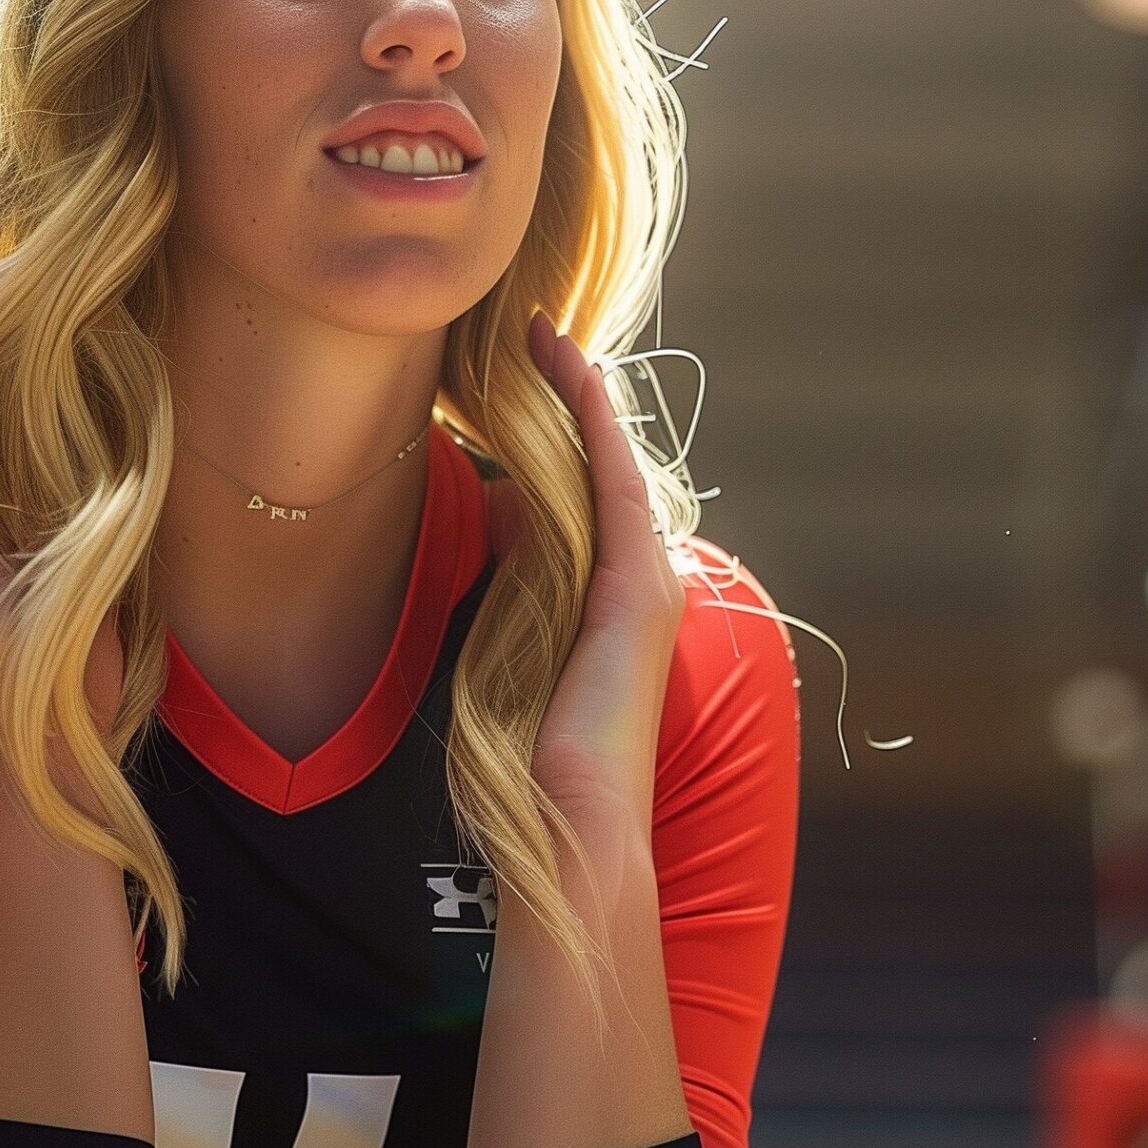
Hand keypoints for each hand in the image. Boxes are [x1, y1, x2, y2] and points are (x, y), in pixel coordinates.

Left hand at [523, 309, 686, 816]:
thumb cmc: (536, 755)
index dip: (564, 425)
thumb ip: (519, 579)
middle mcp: (644, 579)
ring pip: (616, 463)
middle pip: (609, 463)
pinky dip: (598, 430)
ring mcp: (650, 581)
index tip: (527, 371)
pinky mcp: (640, 588)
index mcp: (615, 595)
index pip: (591, 489)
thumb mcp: (516, 644)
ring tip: (546, 338)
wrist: (573, 818)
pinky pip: (618, 486)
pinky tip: (574, 381)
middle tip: (538, 330)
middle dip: (576, 394)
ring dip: (584, 396)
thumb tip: (498, 513)